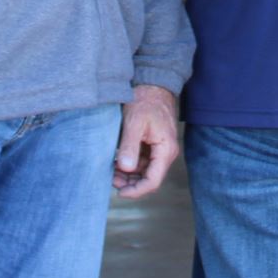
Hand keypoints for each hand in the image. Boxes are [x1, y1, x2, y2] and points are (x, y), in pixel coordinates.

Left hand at [112, 84, 180, 198]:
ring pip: (145, 172)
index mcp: (165, 150)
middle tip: (111, 179)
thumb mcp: (134, 123)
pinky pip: (144, 162)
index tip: (119, 192)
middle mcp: (166, 153)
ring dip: (129, 176)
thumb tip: (125, 168)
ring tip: (112, 172)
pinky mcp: (154, 145)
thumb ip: (130, 147)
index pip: (153, 181)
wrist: (153, 85)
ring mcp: (160, 150)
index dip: (136, 190)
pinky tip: (118, 162)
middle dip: (130, 184)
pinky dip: (131, 166)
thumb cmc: (146, 101)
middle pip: (149, 179)